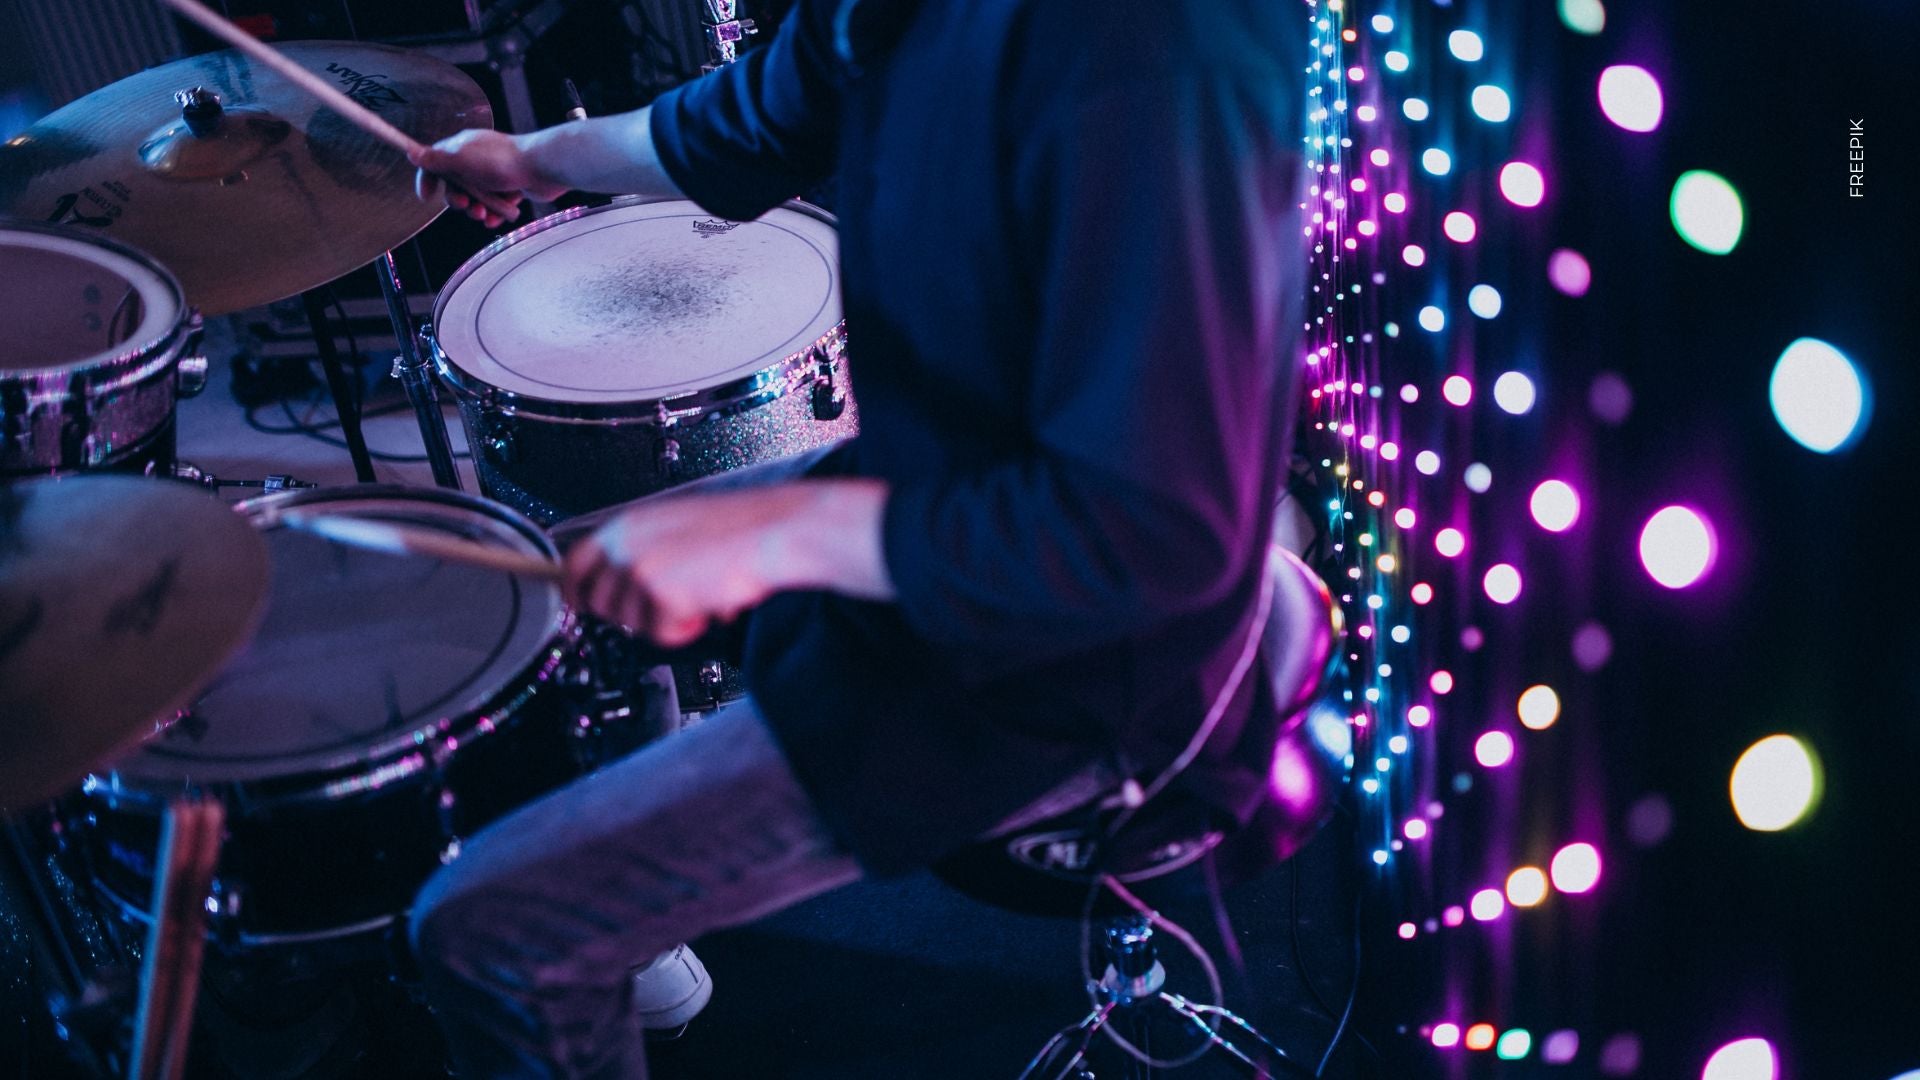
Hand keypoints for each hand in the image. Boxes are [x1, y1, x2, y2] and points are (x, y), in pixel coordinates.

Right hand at [410, 130, 566, 227]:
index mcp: (462, 146)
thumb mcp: (462, 161)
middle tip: (466, 206)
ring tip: (485, 215)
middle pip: (456, 184)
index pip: (435, 160)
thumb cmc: (502, 162)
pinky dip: (494, 213)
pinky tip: (496, 219)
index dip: (427, 178)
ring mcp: (495, 172)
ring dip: (477, 210)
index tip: (426, 197)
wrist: (543, 167)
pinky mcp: (512, 186)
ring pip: (477, 197)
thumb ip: (436, 160)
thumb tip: (412, 153)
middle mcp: (477, 157)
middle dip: (458, 200)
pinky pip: (495, 204)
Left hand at [562, 487, 806, 648]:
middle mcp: (626, 545)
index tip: (581, 604)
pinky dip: (685, 630)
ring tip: (697, 596)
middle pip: (600, 602)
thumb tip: (624, 585)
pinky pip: (661, 634)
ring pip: (631, 622)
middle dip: (629, 614)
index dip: (576, 590)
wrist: (771, 534)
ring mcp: (639, 570)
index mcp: (628, 524)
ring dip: (664, 621)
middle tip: (665, 606)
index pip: (575, 563)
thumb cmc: (738, 530)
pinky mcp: (659, 595)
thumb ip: (642, 550)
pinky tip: (706, 604)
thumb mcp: (676, 527)